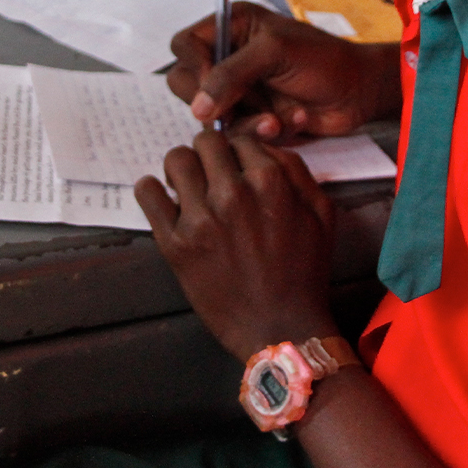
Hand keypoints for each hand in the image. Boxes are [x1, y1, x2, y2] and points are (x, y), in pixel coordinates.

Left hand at [135, 130, 338, 361]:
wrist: (282, 329)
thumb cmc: (305, 272)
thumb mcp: (321, 212)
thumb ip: (296, 169)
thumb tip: (265, 145)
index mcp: (269, 181)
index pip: (240, 138)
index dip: (238, 149)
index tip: (235, 164)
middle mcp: (232, 193)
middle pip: (204, 141)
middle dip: (209, 152)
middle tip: (211, 172)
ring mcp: (200, 219)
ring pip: (176, 159)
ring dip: (181, 167)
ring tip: (187, 184)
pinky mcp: (175, 244)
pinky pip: (147, 193)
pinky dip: (151, 189)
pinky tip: (163, 197)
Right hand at [167, 2, 401, 139]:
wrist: (359, 92)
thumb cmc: (323, 59)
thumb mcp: (275, 53)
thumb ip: (231, 73)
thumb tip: (197, 107)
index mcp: (231, 27)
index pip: (183, 44)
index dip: (192, 65)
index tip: (211, 83)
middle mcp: (229, 57)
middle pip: (186, 84)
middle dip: (219, 100)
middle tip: (249, 103)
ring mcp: (239, 90)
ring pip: (211, 115)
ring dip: (246, 121)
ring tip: (277, 118)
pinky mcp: (252, 117)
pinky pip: (237, 133)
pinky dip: (264, 131)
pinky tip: (291, 121)